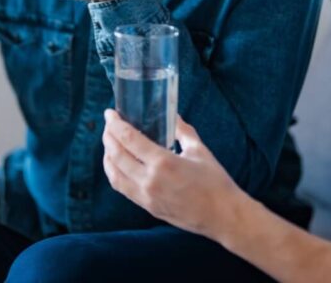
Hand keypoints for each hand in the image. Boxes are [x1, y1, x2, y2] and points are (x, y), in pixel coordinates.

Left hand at [102, 109, 243, 239]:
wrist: (223, 216)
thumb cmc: (215, 182)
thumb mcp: (199, 150)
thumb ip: (182, 130)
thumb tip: (173, 115)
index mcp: (163, 162)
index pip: (129, 139)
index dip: (115, 124)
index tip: (110, 113)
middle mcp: (150, 180)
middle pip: (116, 155)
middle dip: (108, 137)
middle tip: (108, 125)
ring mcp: (147, 197)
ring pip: (114, 174)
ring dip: (107, 156)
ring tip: (109, 143)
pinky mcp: (148, 207)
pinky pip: (122, 189)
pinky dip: (114, 174)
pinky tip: (116, 165)